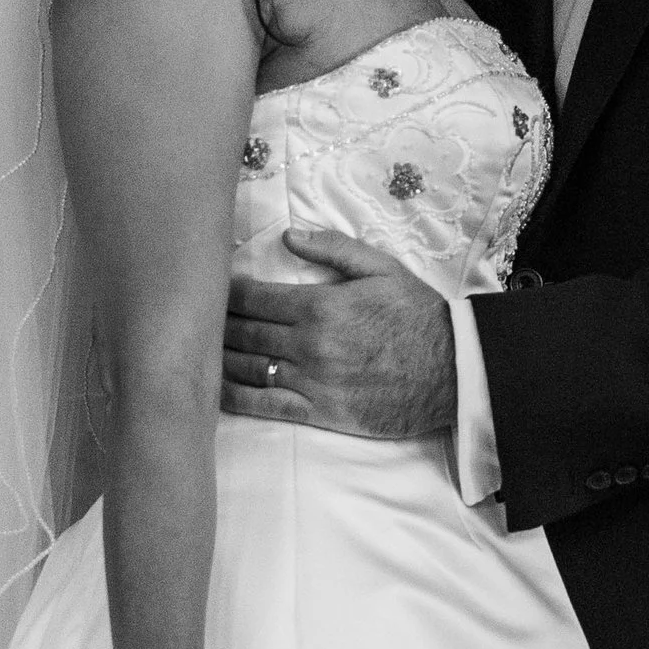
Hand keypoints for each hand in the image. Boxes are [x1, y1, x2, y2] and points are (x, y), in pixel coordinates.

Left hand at [223, 231, 458, 437]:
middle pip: (242, 333)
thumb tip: (289, 236)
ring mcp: (312, 381)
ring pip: (247, 368)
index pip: (252, 297)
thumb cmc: (417, 314)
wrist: (452, 369)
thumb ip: (333, 249)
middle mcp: (308, 344)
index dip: (225, 292)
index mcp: (319, 305)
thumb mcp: (381, 268)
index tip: (212, 289)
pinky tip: (216, 390)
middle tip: (197, 320)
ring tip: (200, 351)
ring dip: (218, 359)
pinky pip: (265, 406)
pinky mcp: (320, 413)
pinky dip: (235, 398)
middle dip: (215, 325)